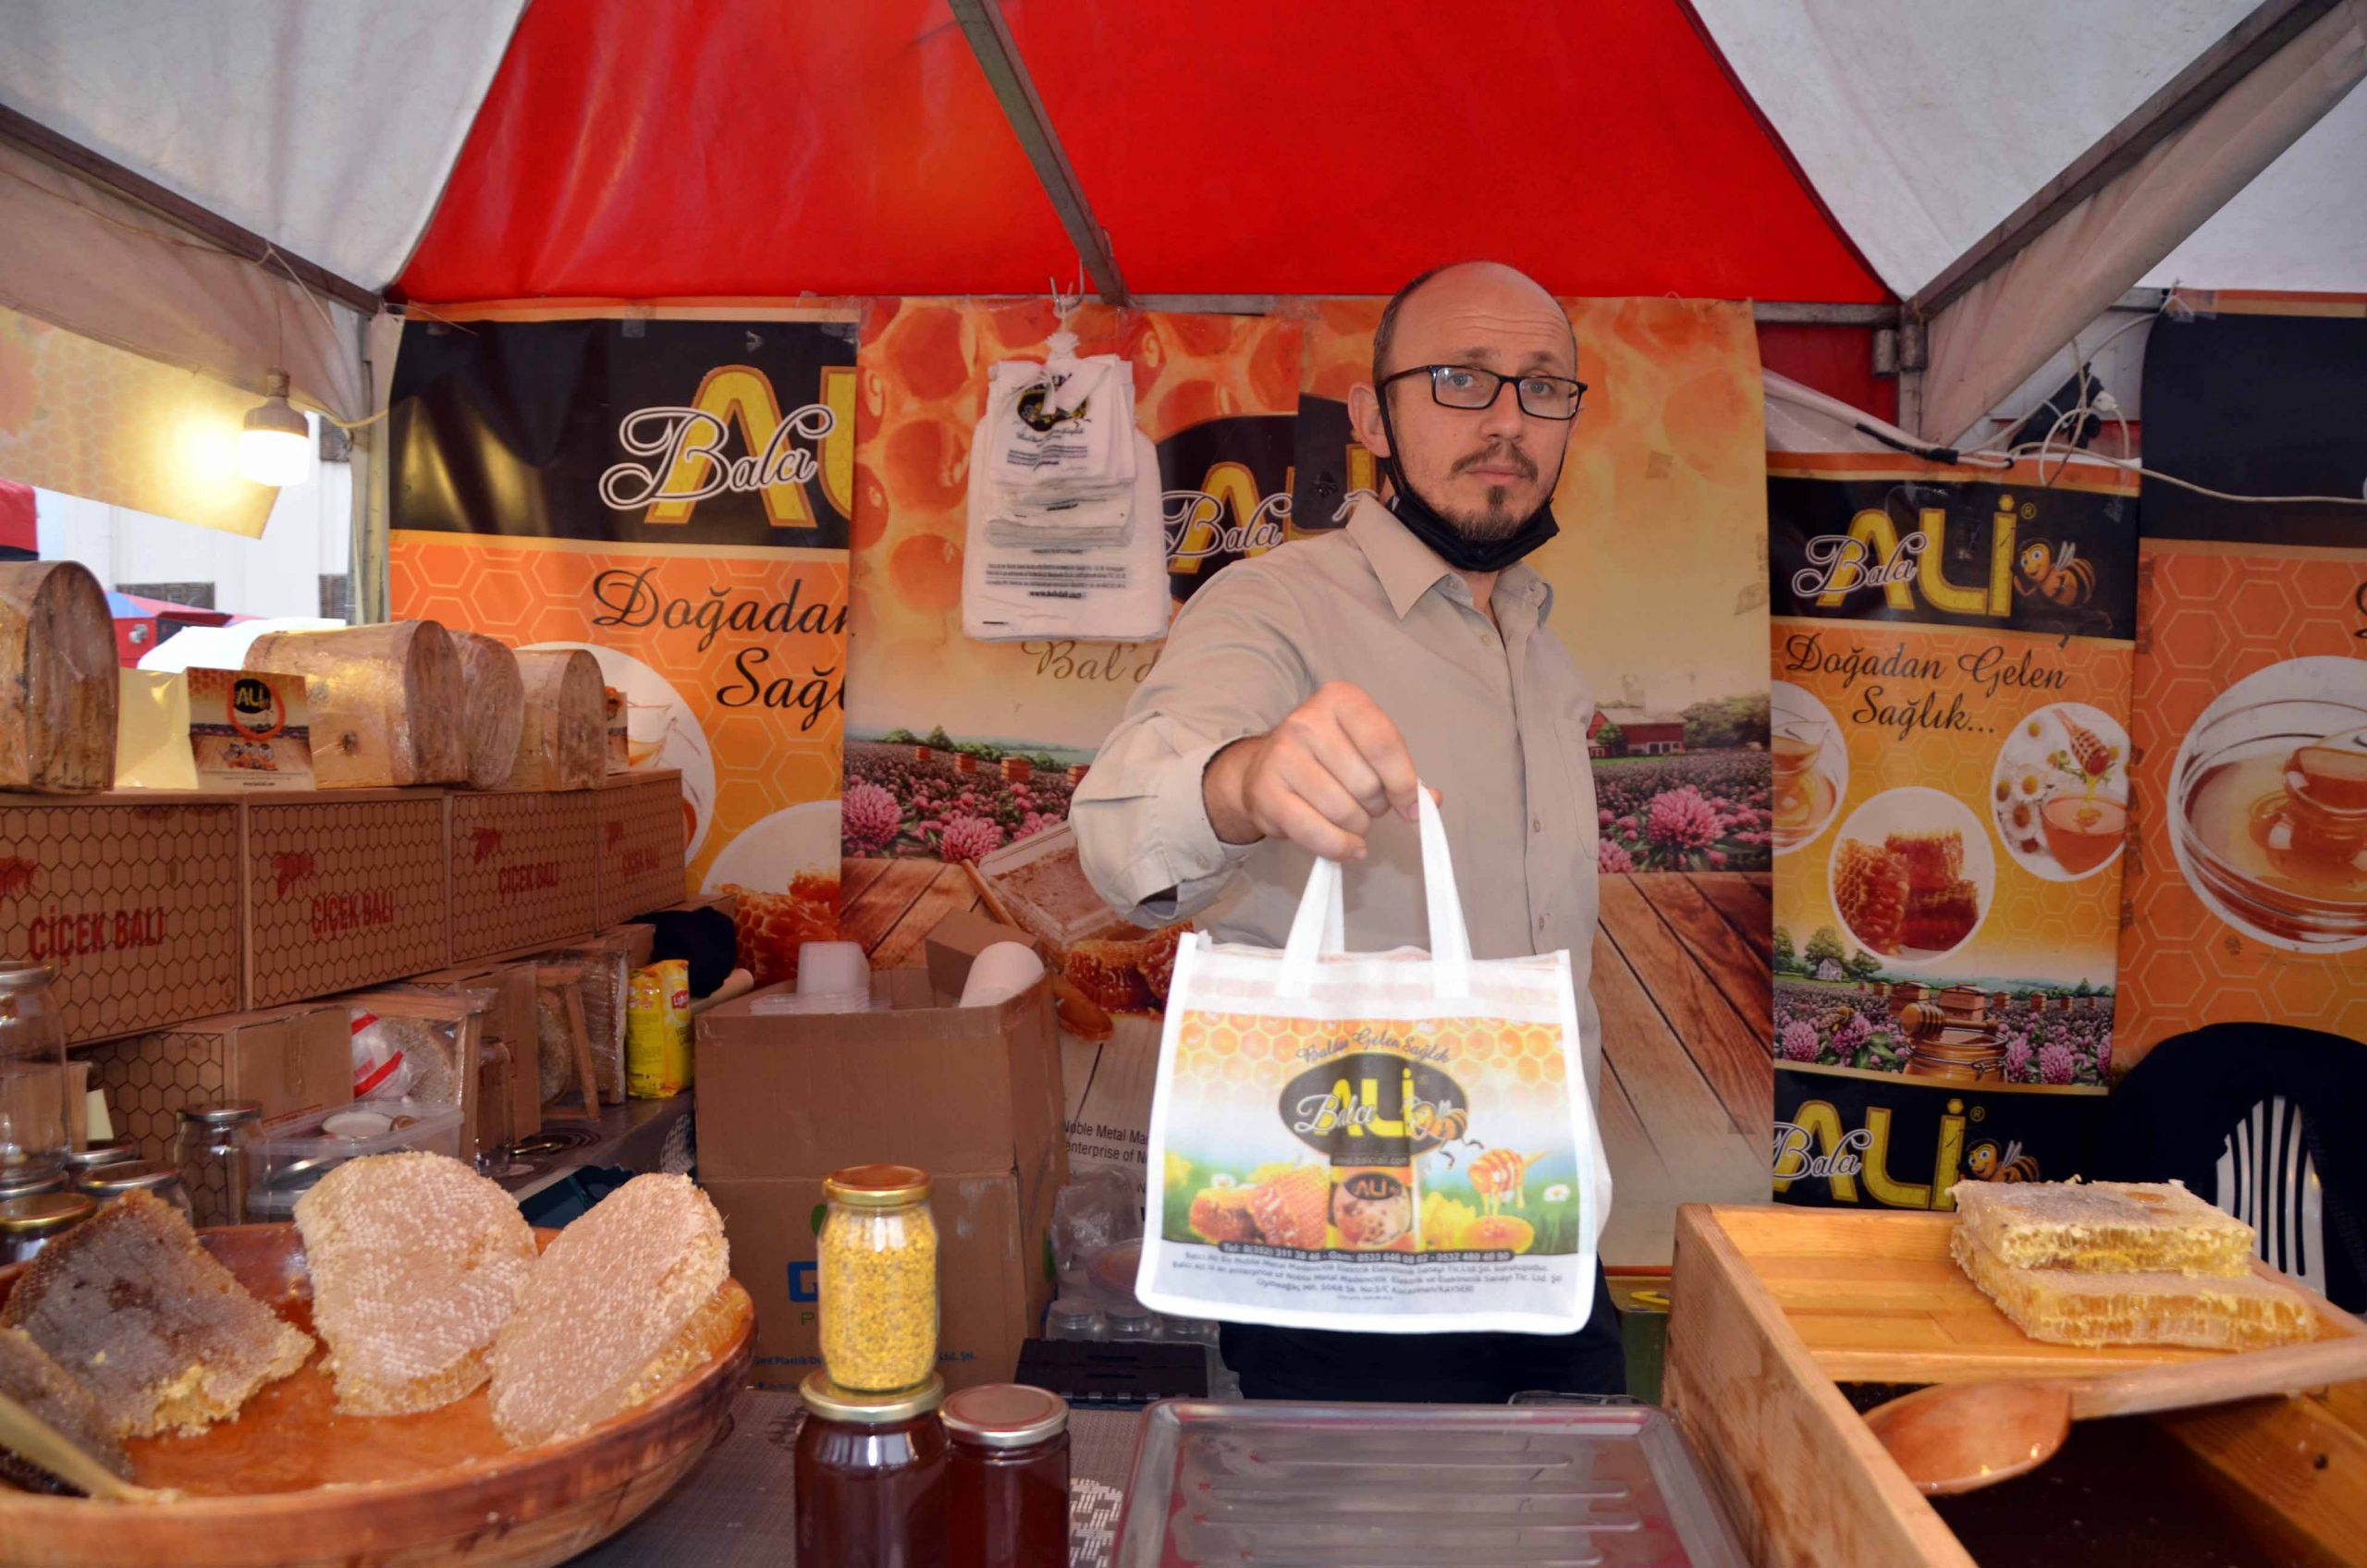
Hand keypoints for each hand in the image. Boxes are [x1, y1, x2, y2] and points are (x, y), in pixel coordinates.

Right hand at [1202, 682, 1422, 859]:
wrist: (1263, 768)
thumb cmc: (1326, 758)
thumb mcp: (1365, 749)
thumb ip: (1401, 771)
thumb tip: (1430, 801)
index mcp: (1340, 700)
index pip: (1384, 745)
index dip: (1403, 783)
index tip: (1409, 806)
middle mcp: (1307, 721)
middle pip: (1367, 784)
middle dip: (1376, 805)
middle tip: (1363, 802)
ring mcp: (1282, 755)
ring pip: (1344, 812)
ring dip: (1357, 827)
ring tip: (1348, 817)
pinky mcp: (1266, 792)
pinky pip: (1317, 832)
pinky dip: (1340, 847)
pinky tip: (1348, 846)